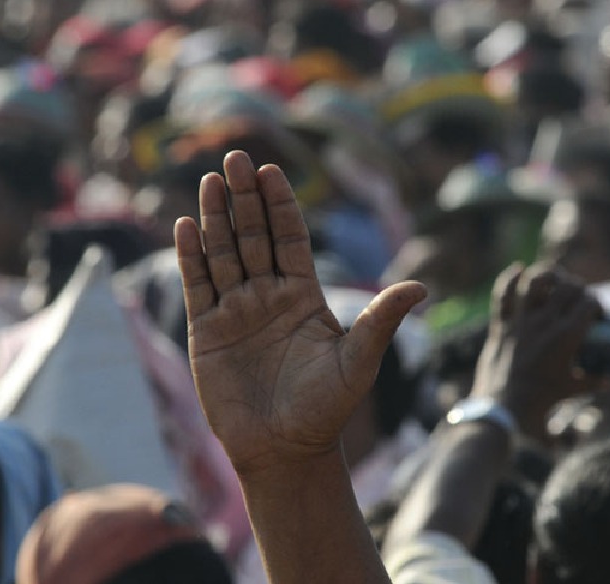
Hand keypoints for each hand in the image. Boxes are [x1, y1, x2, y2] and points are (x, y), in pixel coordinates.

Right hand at [175, 151, 426, 476]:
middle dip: (245, 198)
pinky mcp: (207, 332)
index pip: (290, 238)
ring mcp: (236, 311)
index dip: (281, 204)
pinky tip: (187, 226)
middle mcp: (268, 296)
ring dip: (216, 217)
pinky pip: (198, 285)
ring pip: (224, 253)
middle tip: (235, 158)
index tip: (271, 171)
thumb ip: (382, 320)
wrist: (285, 451)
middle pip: (253, 236)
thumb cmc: (326, 410)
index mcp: (303, 296)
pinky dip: (191, 256)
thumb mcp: (359, 361)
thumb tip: (422, 287)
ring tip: (210, 180)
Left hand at [473, 264, 601, 438]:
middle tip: (577, 296)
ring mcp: (521, 322)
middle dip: (577, 286)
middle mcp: (545, 323)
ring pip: (534, 282)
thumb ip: (593, 381)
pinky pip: (502, 295)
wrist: (505, 406)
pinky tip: (518, 269)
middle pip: (567, 287)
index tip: (596, 311)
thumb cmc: (542, 399)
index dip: (596, 302)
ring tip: (553, 279)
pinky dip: (509, 278)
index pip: (589, 302)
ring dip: (547, 275)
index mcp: (567, 336)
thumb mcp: (573, 389)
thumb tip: (607, 380)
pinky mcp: (501, 325)